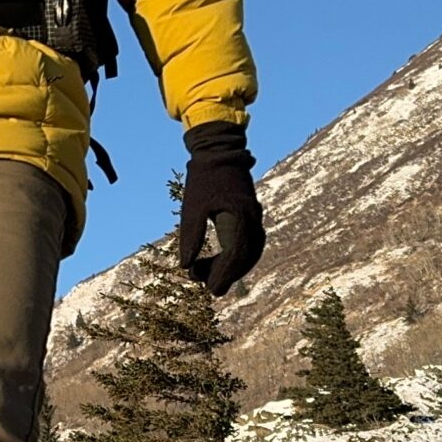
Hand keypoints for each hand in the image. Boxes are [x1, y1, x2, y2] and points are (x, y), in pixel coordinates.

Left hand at [179, 120, 263, 294]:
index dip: (223, 275)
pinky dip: (235, 256)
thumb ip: (190, 237)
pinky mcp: (251, 216)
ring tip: (206, 273)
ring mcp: (255, 217)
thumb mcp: (191, 208)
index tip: (209, 290)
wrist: (219, 152)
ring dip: (231, 267)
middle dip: (226, 275)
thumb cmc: (202, 178)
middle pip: (245, 258)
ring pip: (249, 252)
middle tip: (206, 288)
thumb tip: (185, 267)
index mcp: (240, 216)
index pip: (236, 255)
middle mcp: (253, 218)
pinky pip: (249, 243)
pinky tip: (218, 262)